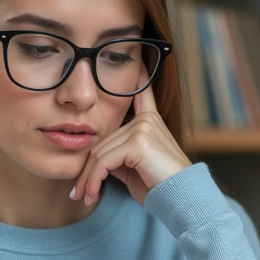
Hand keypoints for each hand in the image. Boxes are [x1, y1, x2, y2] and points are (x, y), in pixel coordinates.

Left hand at [71, 83, 191, 206]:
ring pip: (99, 153)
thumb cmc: (159, 186)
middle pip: (102, 141)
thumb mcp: (135, 166)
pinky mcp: (138, 142)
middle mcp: (147, 120)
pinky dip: (93, 181)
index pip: (141, 94)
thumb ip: (118, 155)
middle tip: (78, 192)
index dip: (140, 76)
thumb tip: (95, 158)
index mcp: (150, 121)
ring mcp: (143, 128)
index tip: (138, 61)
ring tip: (83, 197)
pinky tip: (92, 195)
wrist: (181, 199)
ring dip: (87, 180)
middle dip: (88, 169)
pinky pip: (104, 162)